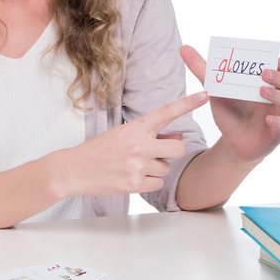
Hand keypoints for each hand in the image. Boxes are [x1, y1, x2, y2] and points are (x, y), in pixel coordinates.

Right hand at [51, 91, 209, 197]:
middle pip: (178, 147)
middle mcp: (138, 145)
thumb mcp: (122, 134)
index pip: (166, 112)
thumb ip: (150, 134)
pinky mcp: (134, 184)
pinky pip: (158, 183)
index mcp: (135, 128)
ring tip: (134, 166)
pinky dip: (148, 182)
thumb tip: (178, 135)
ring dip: (156, 168)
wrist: (74, 169)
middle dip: (172, 151)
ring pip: (166, 168)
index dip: (187, 103)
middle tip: (156, 153)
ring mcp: (137, 165)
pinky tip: (131, 177)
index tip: (205, 95)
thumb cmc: (98, 150)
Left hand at [180, 45, 279, 163]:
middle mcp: (275, 96)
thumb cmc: (228, 112)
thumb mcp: (214, 90)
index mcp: (264, 83)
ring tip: (262, 91)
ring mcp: (279, 113)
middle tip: (265, 73)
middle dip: (278, 76)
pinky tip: (269, 119)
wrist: (231, 141)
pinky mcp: (279, 132)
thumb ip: (202, 69)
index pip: (278, 69)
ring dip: (276, 95)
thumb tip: (184, 47)